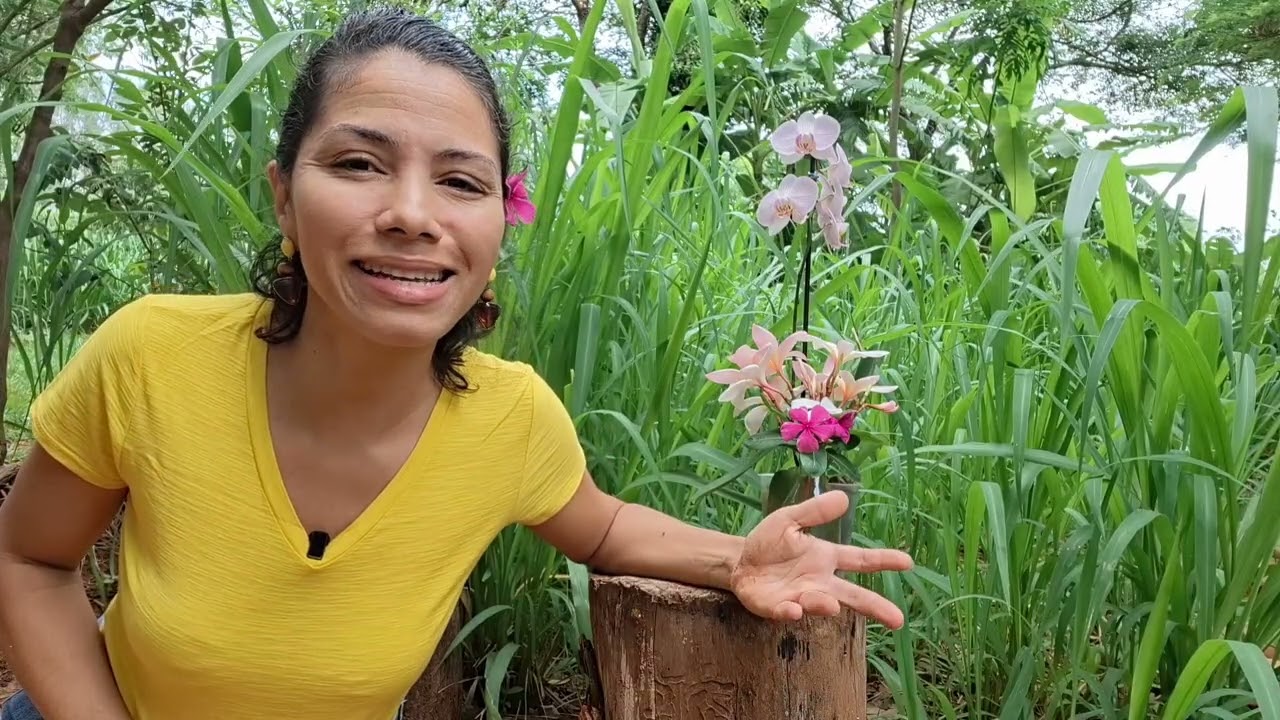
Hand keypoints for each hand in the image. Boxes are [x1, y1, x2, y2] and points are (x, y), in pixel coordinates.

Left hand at [728, 491, 912, 628]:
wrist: (738, 560)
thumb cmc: (769, 542)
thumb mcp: (789, 519)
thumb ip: (814, 512)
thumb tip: (844, 497)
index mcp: (826, 558)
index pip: (860, 560)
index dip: (883, 560)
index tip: (907, 562)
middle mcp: (819, 582)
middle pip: (852, 596)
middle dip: (875, 606)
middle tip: (898, 619)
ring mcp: (800, 597)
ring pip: (820, 604)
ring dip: (826, 605)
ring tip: (831, 605)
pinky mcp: (777, 607)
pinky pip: (787, 611)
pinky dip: (791, 611)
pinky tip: (794, 609)